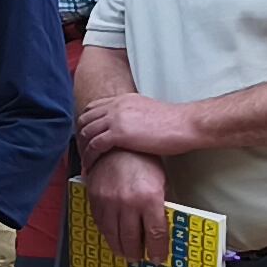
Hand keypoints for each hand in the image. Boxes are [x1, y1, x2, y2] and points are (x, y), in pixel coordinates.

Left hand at [77, 88, 197, 161]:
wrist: (186, 125)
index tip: (86, 136)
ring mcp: (116, 118)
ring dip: (83, 148)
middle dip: (80, 135)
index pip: (94, 107)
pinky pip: (95, 146)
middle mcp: (116, 106)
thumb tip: (129, 128)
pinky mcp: (119, 133)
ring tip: (85, 161)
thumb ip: (133, 116)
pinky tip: (91, 166)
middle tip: (81, 150)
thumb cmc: (174, 123)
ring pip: (87, 132)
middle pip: (85, 118)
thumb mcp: (147, 111)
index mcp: (123, 100)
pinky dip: (90, 157)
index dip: (86, 122)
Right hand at [84, 149, 172, 265]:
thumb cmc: (142, 159)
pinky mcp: (95, 200)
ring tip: (125, 253)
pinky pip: (100, 224)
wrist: (117, 144)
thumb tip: (159, 226)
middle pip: (131, 239)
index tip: (158, 257)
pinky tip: (113, 237)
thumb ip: (159, 205)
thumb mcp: (160, 181)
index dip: (157, 250)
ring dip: (120, 248)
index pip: (155, 234)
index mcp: (149, 198)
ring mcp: (109, 202)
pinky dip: (107, 234)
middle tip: (140, 258)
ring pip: (113, 235)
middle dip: (137, 253)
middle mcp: (128, 203)